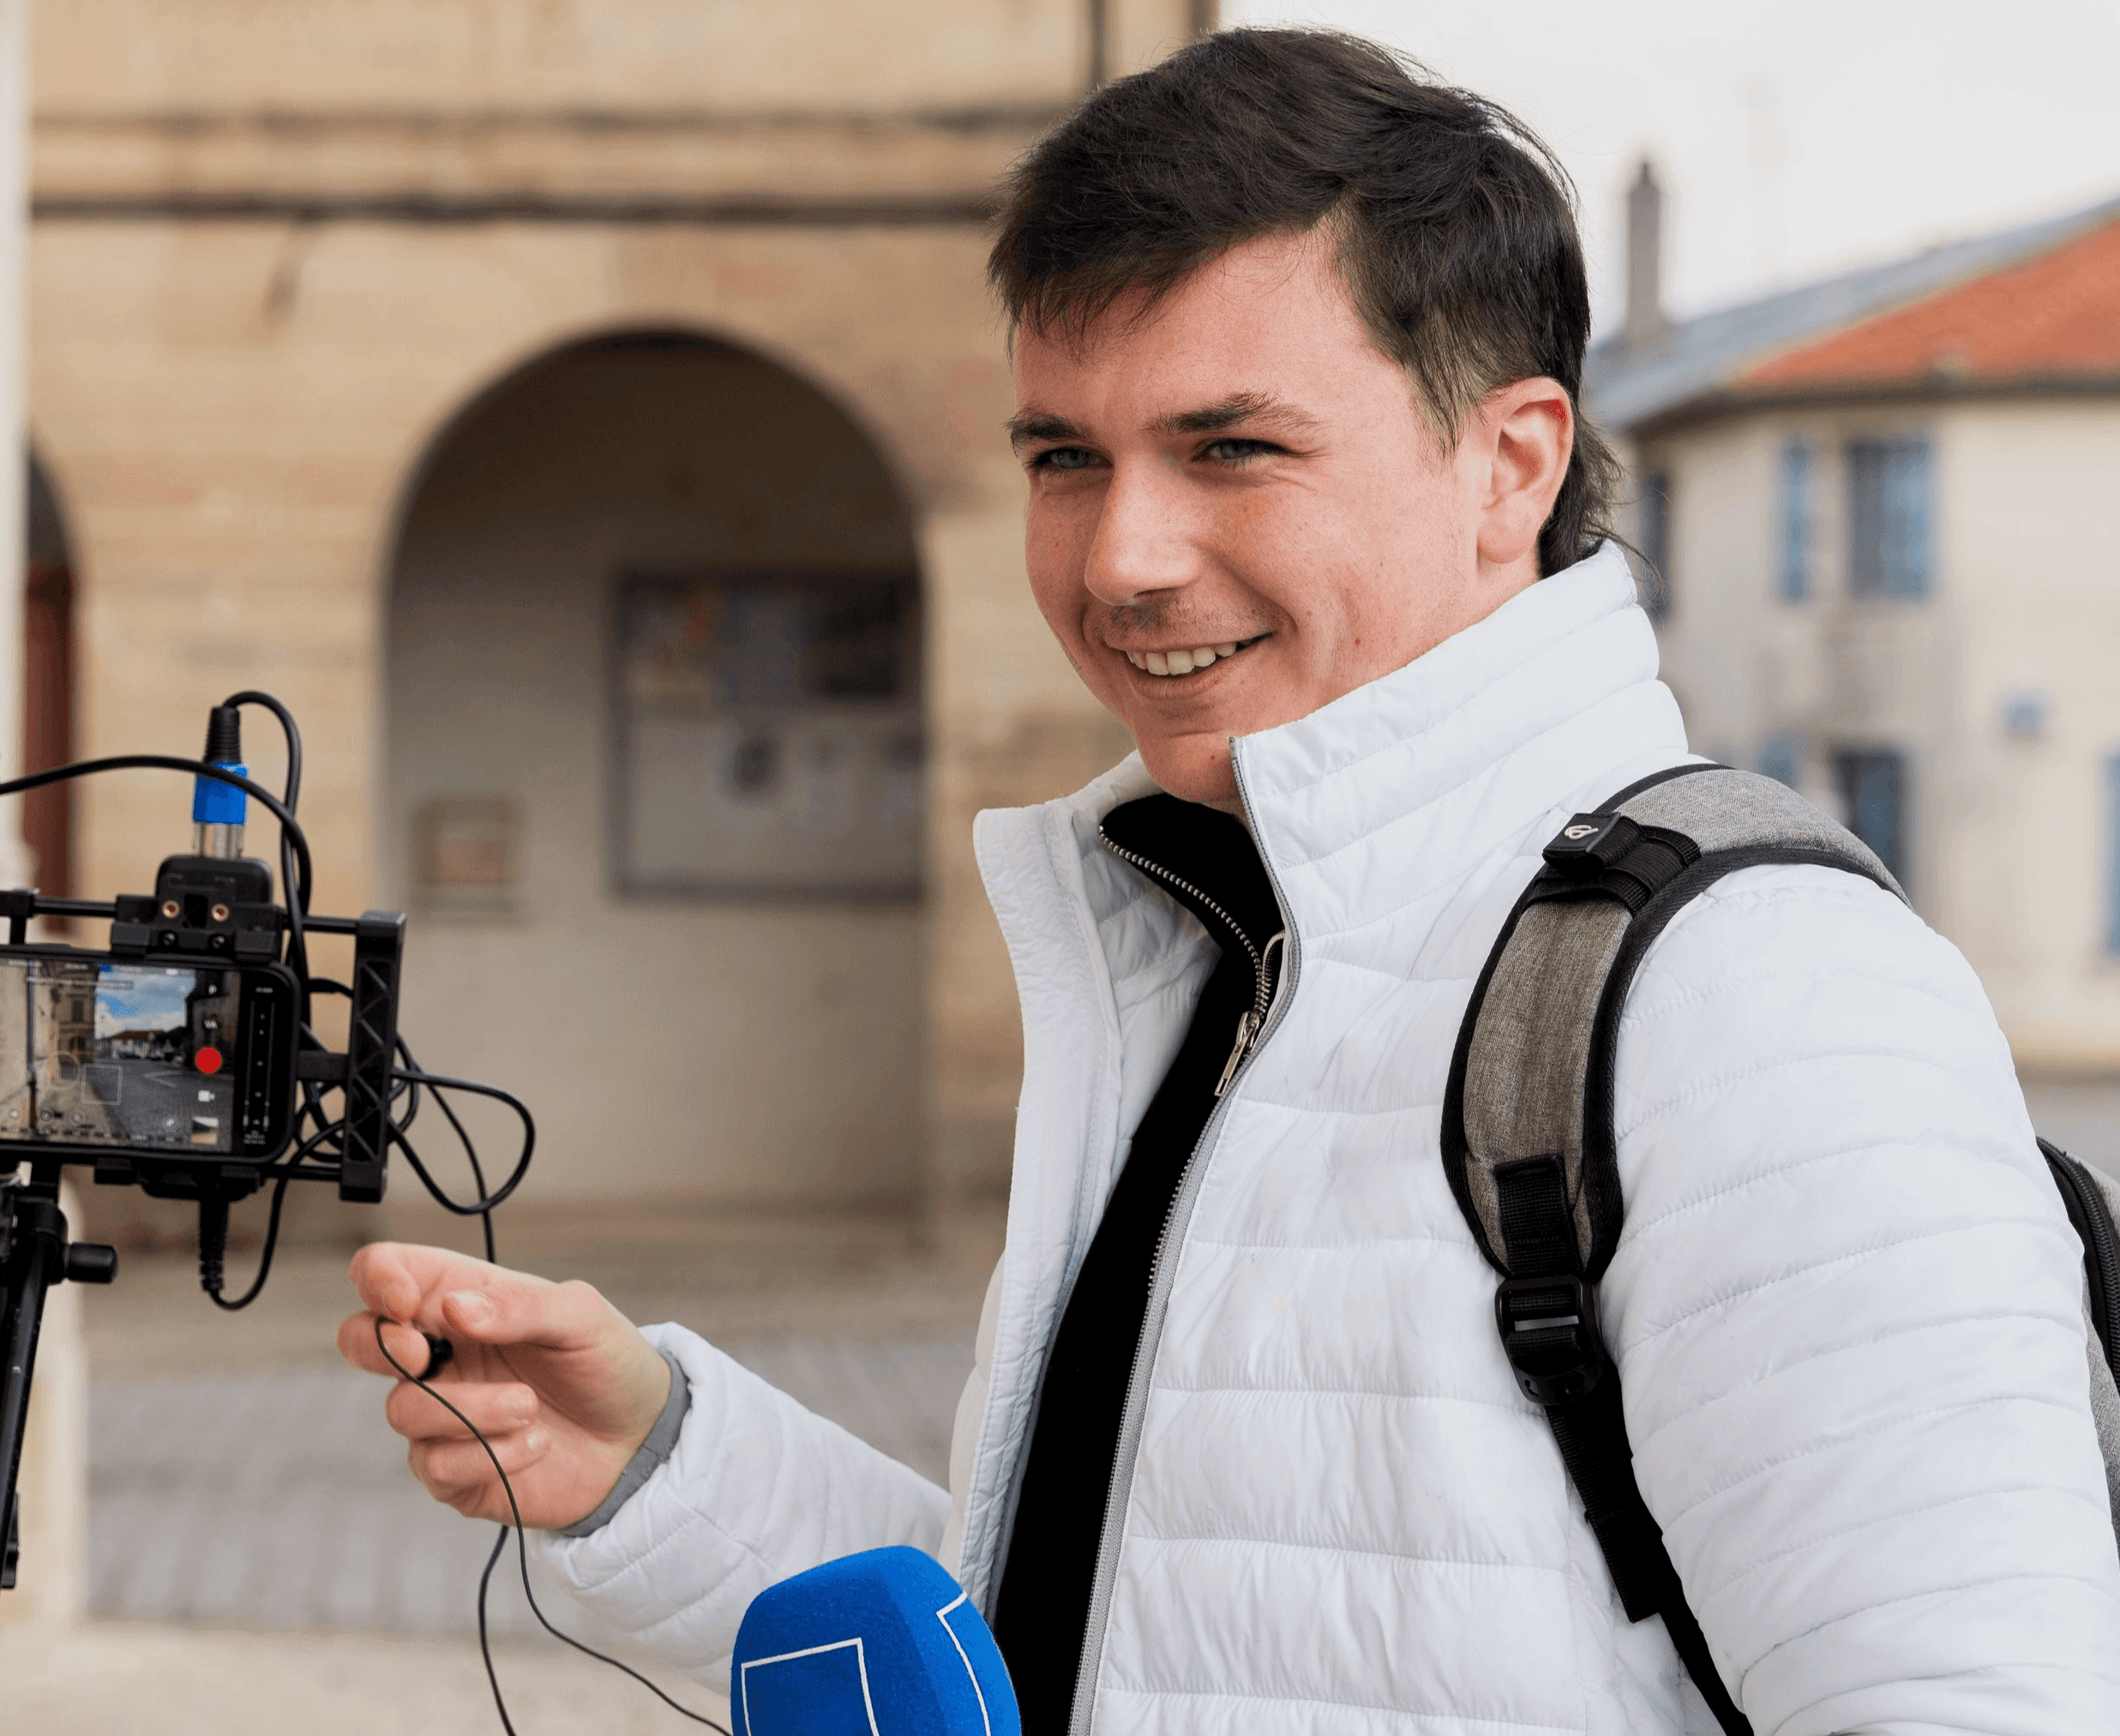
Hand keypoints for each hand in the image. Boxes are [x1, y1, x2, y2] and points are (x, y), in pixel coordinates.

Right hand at [338, 1242, 673, 1529]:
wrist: (640, 1438)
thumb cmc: (608, 1362)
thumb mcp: (582, 1317)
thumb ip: (520, 1306)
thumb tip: (455, 1307)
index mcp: (464, 1301)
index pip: (388, 1273)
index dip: (379, 1279)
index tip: (407, 1301)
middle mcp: (441, 1355)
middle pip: (359, 1339)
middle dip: (379, 1346)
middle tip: (426, 1354)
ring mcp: (442, 1415)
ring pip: (404, 1411)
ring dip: (471, 1411)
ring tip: (530, 1408)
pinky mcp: (456, 1472)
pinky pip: (438, 1466)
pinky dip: (492, 1456)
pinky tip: (535, 1445)